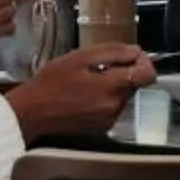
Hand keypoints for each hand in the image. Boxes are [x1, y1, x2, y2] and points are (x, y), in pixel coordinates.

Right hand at [8, 46, 155, 141]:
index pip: (148, 74)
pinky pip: (113, 106)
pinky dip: (105, 97)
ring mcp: (109, 120)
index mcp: (111, 88)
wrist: (31, 113)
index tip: (129, 56)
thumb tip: (136, 52)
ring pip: (124, 94)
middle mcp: (115, 107)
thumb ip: (112, 53)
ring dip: (113, 84)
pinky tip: (85, 94)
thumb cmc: (50, 83)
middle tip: (98, 66)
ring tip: (87, 80)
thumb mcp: (79, 58)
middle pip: (135, 83)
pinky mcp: (102, 127)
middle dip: (123, 71)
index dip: (143, 61)